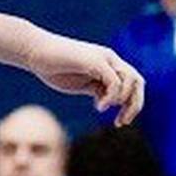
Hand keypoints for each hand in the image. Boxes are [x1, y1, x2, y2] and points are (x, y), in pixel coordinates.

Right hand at [27, 31, 143, 125]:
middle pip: (138, 81)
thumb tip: (107, 102)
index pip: (132, 84)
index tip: (119, 122)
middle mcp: (111, 60)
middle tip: (122, 122)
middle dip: (134, 105)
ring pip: (131, 80)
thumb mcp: (80, 84)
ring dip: (125, 101)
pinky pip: (114, 82)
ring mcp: (105, 58)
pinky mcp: (96, 61)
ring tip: (106, 111)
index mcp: (108, 66)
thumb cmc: (53, 68)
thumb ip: (96, 90)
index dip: (131, 104)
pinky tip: (98, 107)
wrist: (36, 52)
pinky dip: (110, 98)